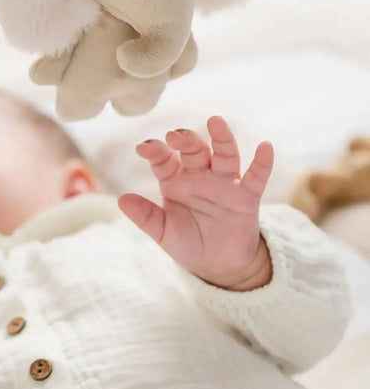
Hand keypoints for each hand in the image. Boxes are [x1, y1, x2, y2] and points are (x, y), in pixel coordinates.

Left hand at [118, 116, 273, 290]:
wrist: (219, 266)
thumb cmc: (188, 242)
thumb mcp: (164, 232)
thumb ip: (146, 217)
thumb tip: (122, 200)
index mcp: (174, 180)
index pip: (163, 159)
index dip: (154, 150)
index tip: (144, 148)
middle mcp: (199, 175)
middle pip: (194, 150)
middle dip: (186, 140)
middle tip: (177, 135)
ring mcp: (224, 183)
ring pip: (224, 155)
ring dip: (221, 138)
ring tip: (216, 122)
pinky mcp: (246, 197)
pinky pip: (256, 176)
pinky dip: (262, 162)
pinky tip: (265, 147)